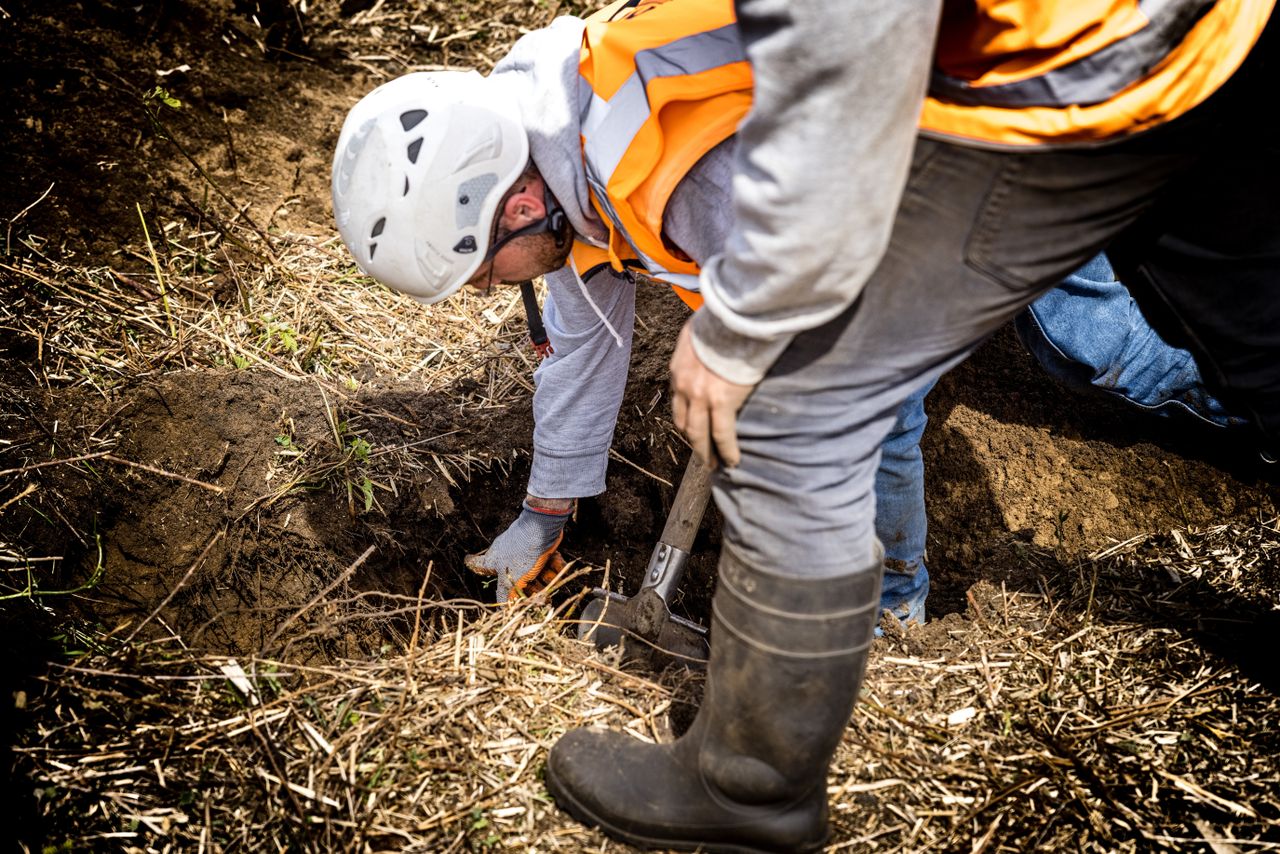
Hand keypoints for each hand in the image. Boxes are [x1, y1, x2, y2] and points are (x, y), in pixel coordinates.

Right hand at [465, 499, 573, 600]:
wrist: (542, 527)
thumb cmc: (522, 554)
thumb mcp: (511, 580)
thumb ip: (505, 596)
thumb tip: (502, 611)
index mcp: (493, 561)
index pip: (476, 563)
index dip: (472, 563)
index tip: (468, 559)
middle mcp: (505, 554)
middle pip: (515, 576)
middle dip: (530, 587)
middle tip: (539, 592)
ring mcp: (522, 548)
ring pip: (533, 569)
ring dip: (545, 576)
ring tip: (549, 576)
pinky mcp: (538, 544)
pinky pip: (546, 560)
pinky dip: (553, 565)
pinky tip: (556, 566)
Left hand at [669, 320, 754, 466]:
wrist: (736, 315)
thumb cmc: (725, 318)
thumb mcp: (700, 331)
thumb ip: (699, 346)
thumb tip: (706, 348)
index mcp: (678, 368)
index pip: (679, 402)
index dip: (687, 418)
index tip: (695, 428)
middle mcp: (683, 385)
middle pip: (684, 422)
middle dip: (692, 441)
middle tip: (701, 455)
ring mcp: (700, 395)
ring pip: (698, 434)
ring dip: (705, 452)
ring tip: (713, 464)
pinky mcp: (721, 401)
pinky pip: (723, 434)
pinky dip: (726, 450)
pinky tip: (732, 460)